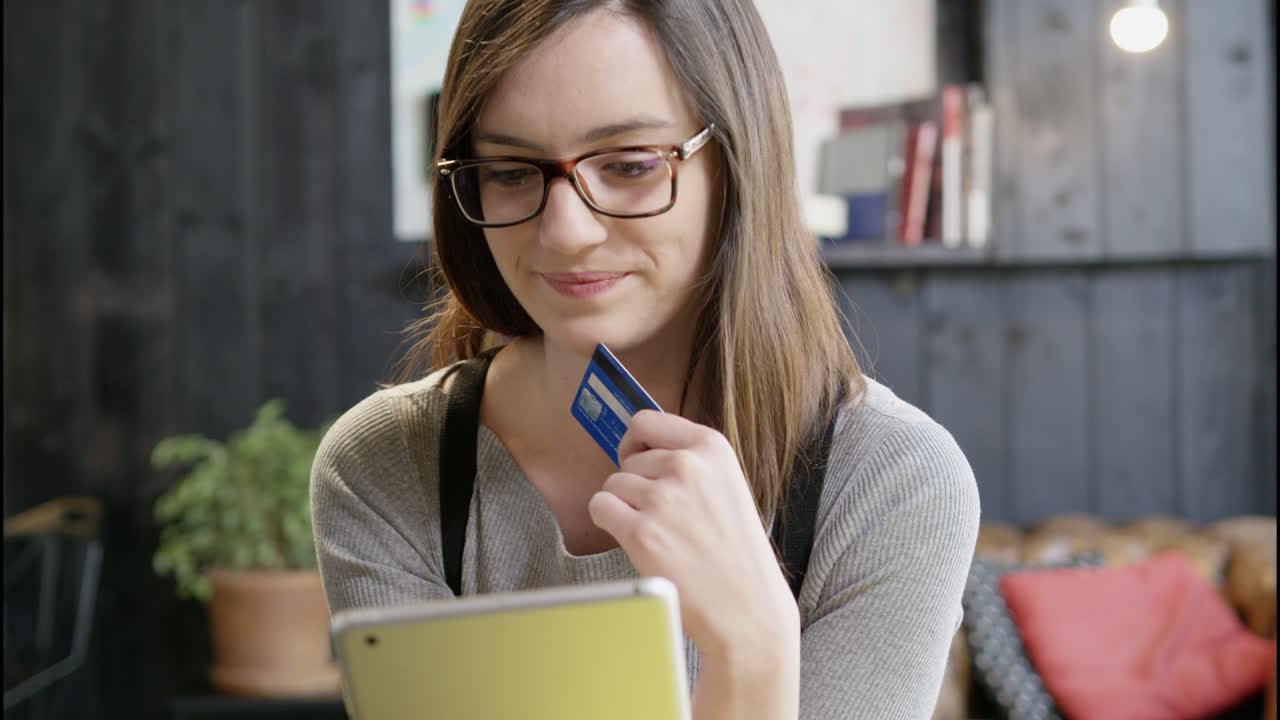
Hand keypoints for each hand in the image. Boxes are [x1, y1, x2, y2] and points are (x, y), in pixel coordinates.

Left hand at [586, 410, 798, 660]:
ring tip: (659, 533)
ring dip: (625, 507)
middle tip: (665, 517)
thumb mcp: (727, 485)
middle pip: (628, 459)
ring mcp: (663, 498)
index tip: (638, 459)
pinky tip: (635, 539)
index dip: (635, 442)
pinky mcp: (641, 532)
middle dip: (637, 485)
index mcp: (712, 447)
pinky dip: (608, 522)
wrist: (747, 607)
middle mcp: (687, 465)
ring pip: (612, 485)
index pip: (646, 421)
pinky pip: (600, 507)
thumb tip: (638, 447)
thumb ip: (689, 460)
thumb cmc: (736, 552)